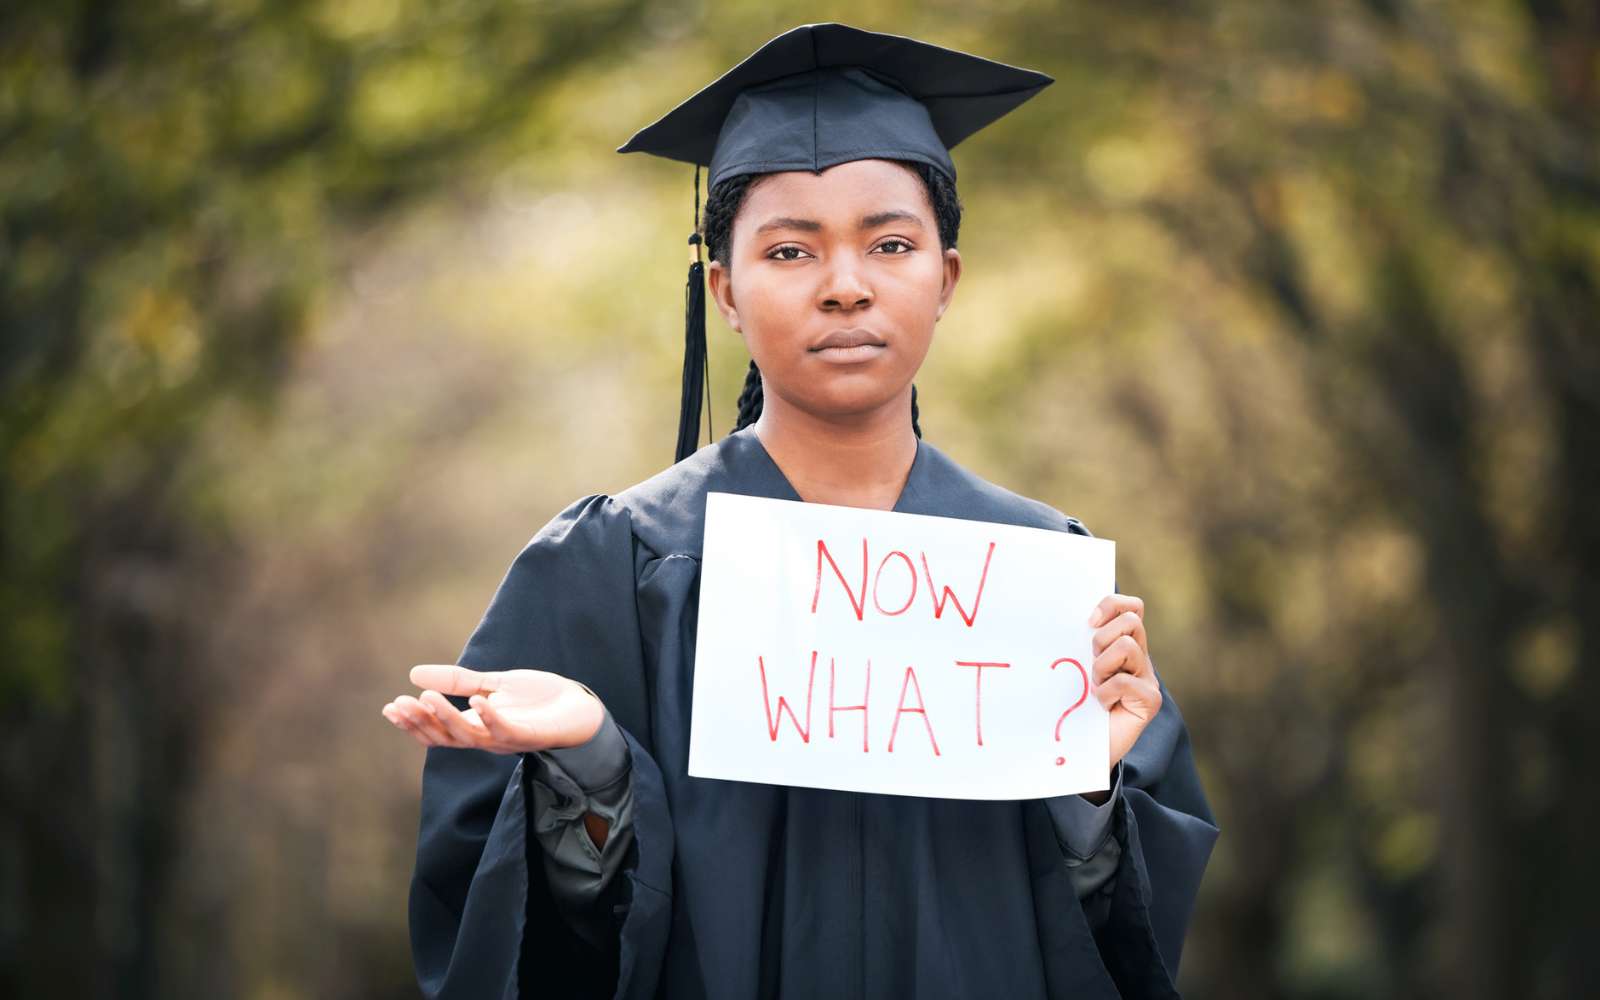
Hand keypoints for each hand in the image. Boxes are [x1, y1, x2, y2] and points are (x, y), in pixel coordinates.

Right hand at [381, 664, 606, 754]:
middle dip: (421, 722)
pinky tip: (476, 699)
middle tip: (399, 704)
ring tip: (426, 698)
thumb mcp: (492, 684)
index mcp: (476, 726)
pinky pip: (505, 730)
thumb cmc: (537, 699)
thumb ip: (457, 681)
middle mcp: (487, 738)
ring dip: (446, 717)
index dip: (412, 723)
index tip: (389, 707)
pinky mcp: (529, 735)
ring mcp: (507, 739)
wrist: (580, 707)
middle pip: (446, 737)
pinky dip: (489, 715)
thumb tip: (413, 674)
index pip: (437, 731)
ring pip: (469, 735)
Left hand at [1088, 593, 1161, 768]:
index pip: (1131, 607)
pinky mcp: (1150, 700)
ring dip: (1102, 666)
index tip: (1088, 623)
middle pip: (1131, 620)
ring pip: (1128, 646)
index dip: (1111, 606)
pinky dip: (1106, 692)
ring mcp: (1147, 679)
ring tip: (1095, 686)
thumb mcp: (1073, 667)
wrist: (1081, 749)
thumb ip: (1077, 644)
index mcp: (1121, 645)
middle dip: (1102, 638)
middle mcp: (1139, 659)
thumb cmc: (1073, 705)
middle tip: (1090, 665)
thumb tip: (1059, 616)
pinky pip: (1126, 680)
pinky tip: (1101, 705)